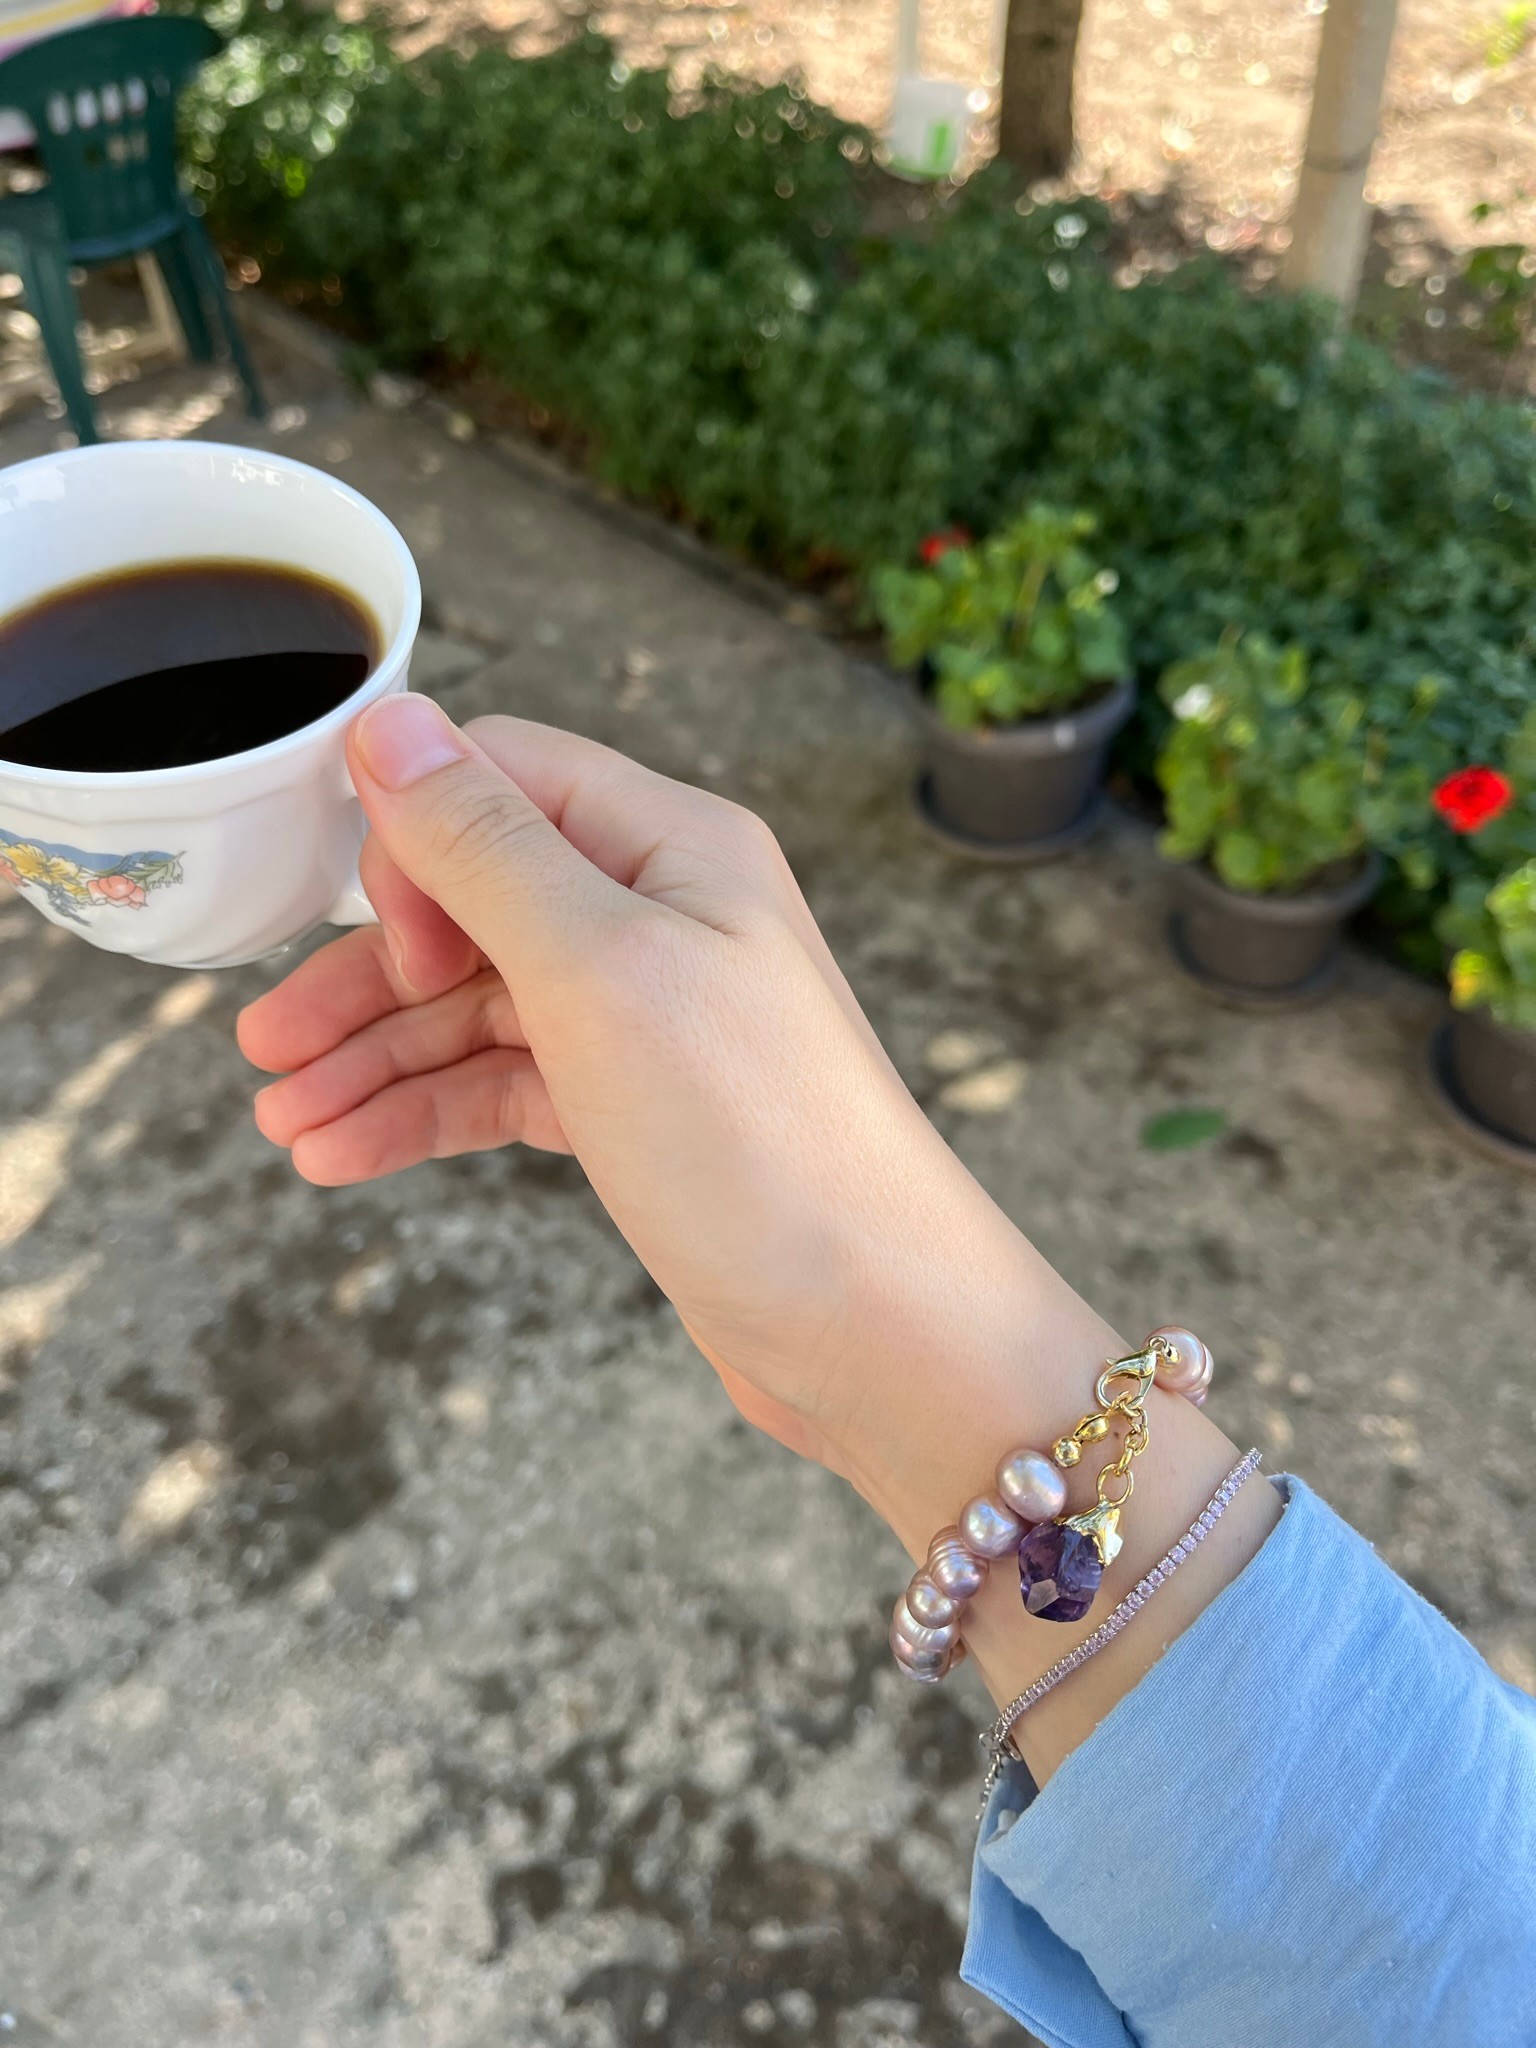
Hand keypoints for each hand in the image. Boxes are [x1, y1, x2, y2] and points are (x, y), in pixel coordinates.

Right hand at [241, 696, 1272, 1774]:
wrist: (875, 1326)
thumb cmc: (759, 1141)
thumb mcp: (599, 969)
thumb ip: (485, 844)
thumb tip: (389, 723)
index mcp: (674, 846)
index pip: (504, 779)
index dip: (413, 840)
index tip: (371, 934)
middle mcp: (666, 917)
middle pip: (475, 902)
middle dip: (366, 973)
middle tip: (264, 1047)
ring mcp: (652, 1020)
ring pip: (477, 1008)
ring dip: (376, 1058)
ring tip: (283, 1122)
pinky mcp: (639, 1113)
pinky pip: (505, 1087)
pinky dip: (426, 1114)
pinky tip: (342, 1154)